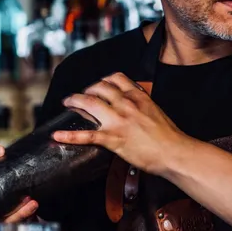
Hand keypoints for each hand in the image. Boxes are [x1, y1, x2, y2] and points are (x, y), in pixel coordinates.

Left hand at [53, 72, 187, 176]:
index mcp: (137, 96)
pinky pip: (86, 135)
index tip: (98, 85)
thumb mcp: (156, 110)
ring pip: (89, 103)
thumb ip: (142, 104)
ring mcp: (117, 120)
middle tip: (80, 95)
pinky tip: (58, 135)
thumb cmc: (169, 136)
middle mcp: (125, 104)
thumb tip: (134, 104)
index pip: (116, 78)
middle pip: (98, 87)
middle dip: (86, 89)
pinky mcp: (112, 138)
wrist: (173, 152)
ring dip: (74, 100)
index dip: (103, 80)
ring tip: (67, 102)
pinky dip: (69, 135)